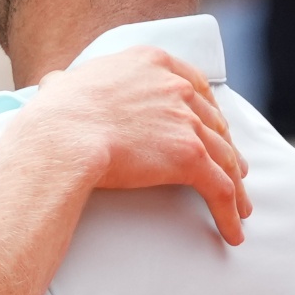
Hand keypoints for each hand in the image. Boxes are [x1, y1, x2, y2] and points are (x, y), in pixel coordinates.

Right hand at [15, 46, 250, 244]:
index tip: (212, 125)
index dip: (207, 108)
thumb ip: (69, 83)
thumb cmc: (54, 115)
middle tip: (233, 167)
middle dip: (225, 146)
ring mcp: (186, 121)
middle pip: (213, 121)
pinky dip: (229, 211)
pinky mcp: (189, 156)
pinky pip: (219, 188)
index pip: (192, 83)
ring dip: (235, 184)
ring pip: (223, 157)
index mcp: (150, 64)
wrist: (61, 137)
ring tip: (240, 206)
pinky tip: (233, 231)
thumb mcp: (64, 85)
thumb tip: (54, 85)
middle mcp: (174, 87)